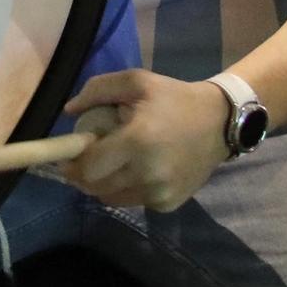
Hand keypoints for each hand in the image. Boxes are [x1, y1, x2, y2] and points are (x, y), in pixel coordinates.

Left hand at [60, 69, 230, 210]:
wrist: (219, 122)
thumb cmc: (173, 99)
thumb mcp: (136, 81)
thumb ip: (97, 90)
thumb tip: (68, 111)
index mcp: (137, 141)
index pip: (89, 167)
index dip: (72, 163)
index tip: (67, 154)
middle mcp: (148, 173)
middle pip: (96, 188)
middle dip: (83, 175)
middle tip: (86, 157)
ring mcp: (160, 193)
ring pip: (112, 198)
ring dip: (104, 183)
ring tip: (113, 161)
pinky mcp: (169, 204)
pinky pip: (134, 201)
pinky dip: (126, 188)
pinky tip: (138, 169)